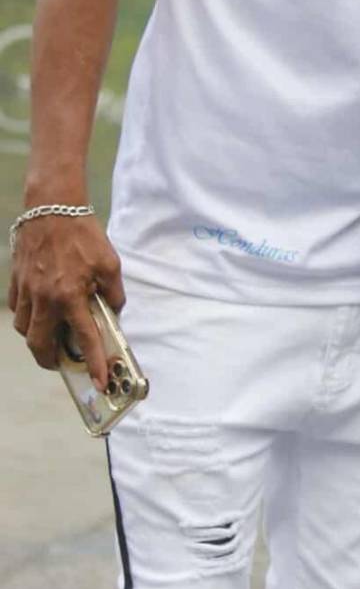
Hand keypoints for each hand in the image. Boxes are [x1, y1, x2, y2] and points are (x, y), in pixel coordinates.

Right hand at [8, 213, 124, 387]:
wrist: (52, 207)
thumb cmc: (83, 234)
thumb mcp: (109, 263)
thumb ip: (113, 292)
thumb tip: (114, 312)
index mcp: (70, 296)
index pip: (84, 339)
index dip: (93, 362)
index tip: (98, 381)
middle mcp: (44, 299)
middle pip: (40, 345)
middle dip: (50, 360)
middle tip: (62, 362)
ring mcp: (26, 291)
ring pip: (25, 330)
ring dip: (38, 339)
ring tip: (51, 337)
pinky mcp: (16, 282)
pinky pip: (18, 310)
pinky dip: (27, 317)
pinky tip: (39, 312)